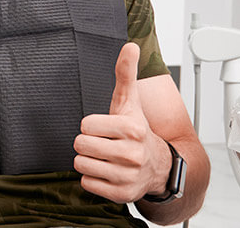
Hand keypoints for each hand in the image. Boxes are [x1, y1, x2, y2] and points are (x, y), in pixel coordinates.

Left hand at [74, 42, 169, 202]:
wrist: (158, 166)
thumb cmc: (136, 130)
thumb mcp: (131, 101)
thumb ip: (126, 73)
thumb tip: (130, 46)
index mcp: (132, 128)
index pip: (85, 125)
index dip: (91, 126)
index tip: (105, 128)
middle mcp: (132, 154)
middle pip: (80, 145)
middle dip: (87, 143)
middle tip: (103, 143)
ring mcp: (127, 176)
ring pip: (81, 164)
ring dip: (89, 161)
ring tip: (105, 157)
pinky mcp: (122, 194)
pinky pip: (86, 183)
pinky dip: (92, 179)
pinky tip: (107, 172)